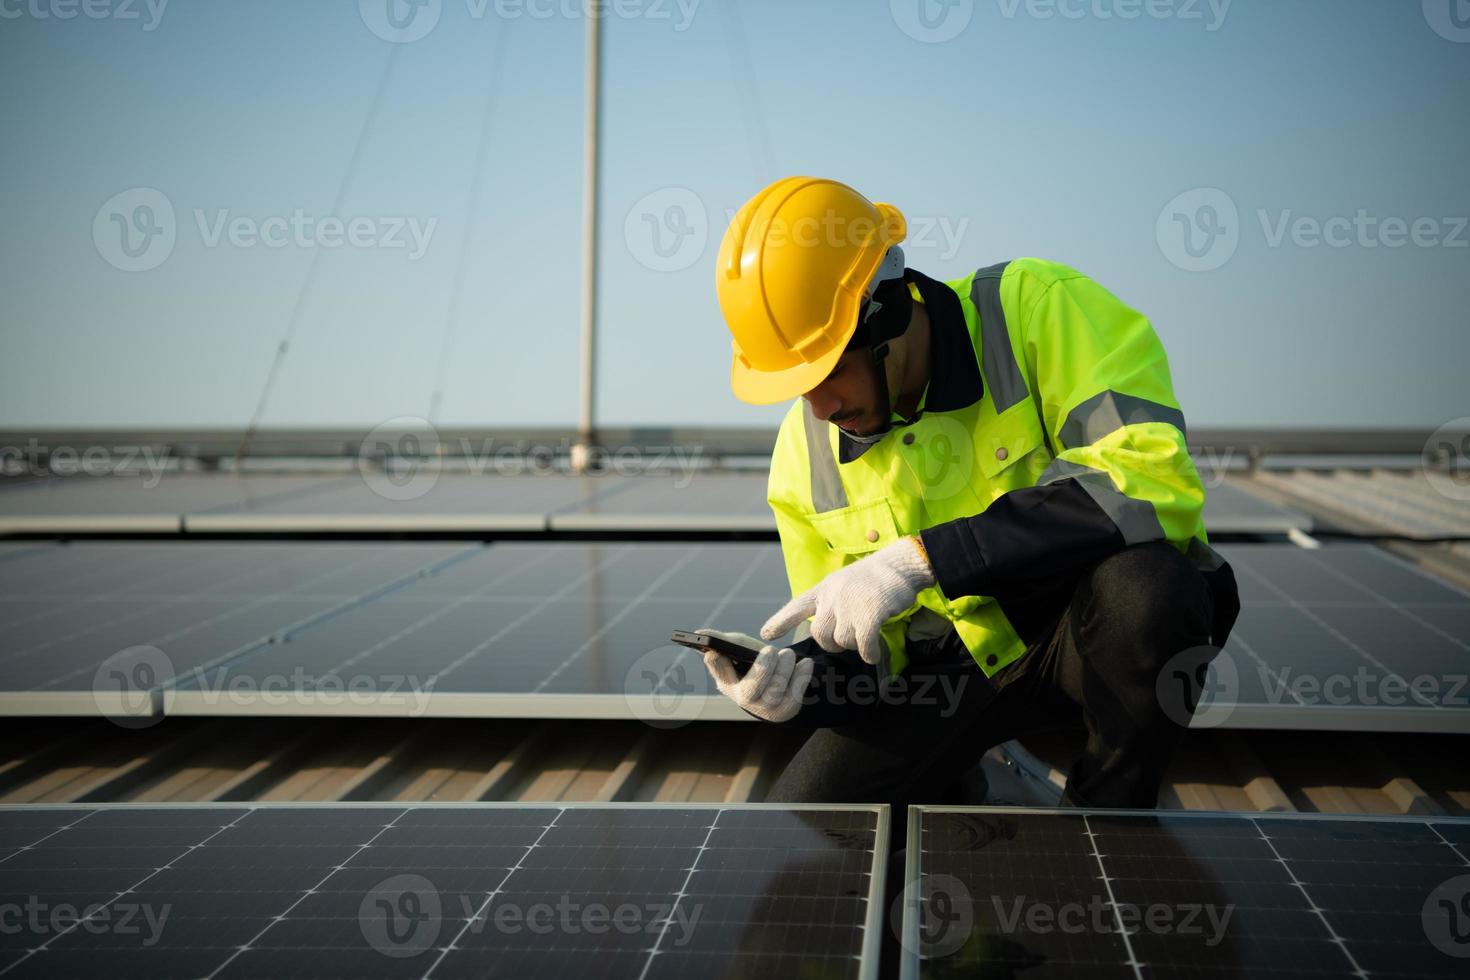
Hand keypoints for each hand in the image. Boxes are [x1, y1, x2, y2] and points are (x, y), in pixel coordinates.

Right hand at [695, 628, 812, 722]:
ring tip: (787, 654)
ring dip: (784, 669)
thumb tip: (699, 632)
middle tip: (771, 650)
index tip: (716, 652)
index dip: (717, 666)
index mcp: (728, 681)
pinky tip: (805, 664)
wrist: (781, 680)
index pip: (719, 675)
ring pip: (775, 691)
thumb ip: (721, 639)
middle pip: (751, 690)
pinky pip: (795, 696)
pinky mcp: (786, 711)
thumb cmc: (755, 661)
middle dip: (763, 669)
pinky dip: (801, 677)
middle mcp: (744, 700)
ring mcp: (765, 709)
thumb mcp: (740, 647)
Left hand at [760, 536, 934, 664]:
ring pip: (843, 641)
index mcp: (824, 588)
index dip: (781, 622)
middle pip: (821, 635)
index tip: (766, 634)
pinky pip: (863, 645)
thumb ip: (831, 602)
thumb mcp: (843, 583)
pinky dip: (869, 653)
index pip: (797, 606)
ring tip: (868, 634)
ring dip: (856, 645)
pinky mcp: (869, 614)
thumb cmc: (875, 578)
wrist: (901, 564)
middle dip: (833, 644)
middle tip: (849, 640)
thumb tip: (824, 630)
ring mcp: (850, 605)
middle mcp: (832, 596)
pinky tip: (874, 652)